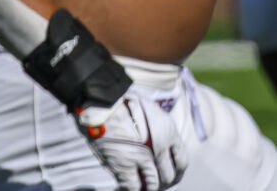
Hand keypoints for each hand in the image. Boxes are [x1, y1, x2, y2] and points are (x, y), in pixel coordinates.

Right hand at [74, 88, 189, 190]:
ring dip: (149, 186)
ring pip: (153, 184)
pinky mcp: (123, 164)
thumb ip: (158, 128)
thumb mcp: (149, 108)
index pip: (182, 162)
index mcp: (169, 132)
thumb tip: (159, 142)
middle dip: (163, 181)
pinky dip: (133, 188)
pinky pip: (133, 186)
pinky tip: (129, 185)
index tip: (171, 174)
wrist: (100, 100)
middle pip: (169, 176)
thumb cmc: (121, 100)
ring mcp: (142, 158)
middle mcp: (160, 148)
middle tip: (155, 182)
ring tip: (143, 185)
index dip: (177, 171)